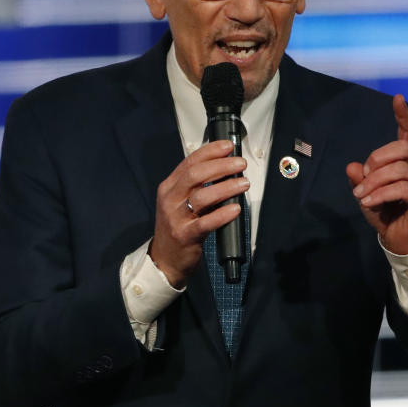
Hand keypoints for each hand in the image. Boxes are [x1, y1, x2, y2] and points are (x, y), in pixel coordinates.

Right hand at [149, 140, 248, 287]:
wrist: (164, 260)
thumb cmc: (177, 228)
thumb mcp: (180, 202)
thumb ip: (197, 186)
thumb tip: (225, 169)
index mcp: (169, 188)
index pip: (189, 162)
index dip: (210, 152)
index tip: (228, 146)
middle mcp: (170, 200)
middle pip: (195, 175)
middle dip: (221, 166)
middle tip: (240, 164)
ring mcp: (176, 218)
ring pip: (202, 197)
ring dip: (226, 187)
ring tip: (243, 184)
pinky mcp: (185, 236)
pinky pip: (206, 222)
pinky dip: (223, 214)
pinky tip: (236, 208)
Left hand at [346, 94, 407, 254]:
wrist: (398, 239)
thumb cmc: (385, 212)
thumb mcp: (366, 193)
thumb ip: (361, 178)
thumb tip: (352, 166)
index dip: (404, 116)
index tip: (397, 98)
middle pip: (402, 148)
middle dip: (377, 160)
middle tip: (363, 177)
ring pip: (399, 170)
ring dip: (374, 182)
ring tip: (361, 195)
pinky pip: (401, 188)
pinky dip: (380, 194)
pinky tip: (368, 202)